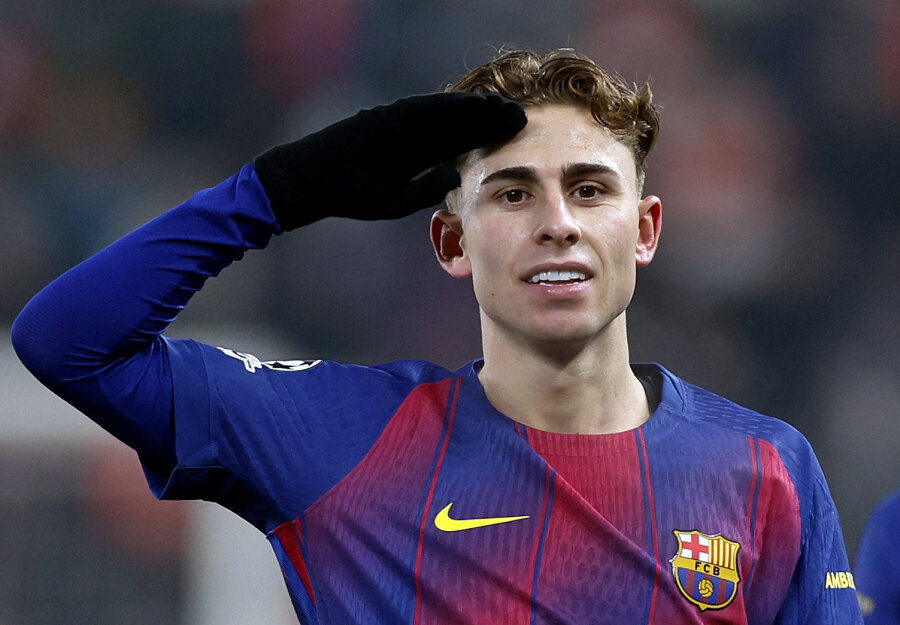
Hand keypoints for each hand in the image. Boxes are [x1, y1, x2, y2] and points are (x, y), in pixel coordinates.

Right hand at [254, 92, 525, 229]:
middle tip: (520, 118)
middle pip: (458, 127)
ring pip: (444, 115)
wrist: (316, 182)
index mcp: (416, 158)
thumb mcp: (397, 200)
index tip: (514, 140)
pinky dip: (447, 106)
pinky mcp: (387, 115)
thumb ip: (426, 189)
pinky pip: (422, 109)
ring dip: (474, 111)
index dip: (486, 142)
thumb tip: (454, 181)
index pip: (458, 147)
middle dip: (487, 122)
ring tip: (503, 108)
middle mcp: (412, 137)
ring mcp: (400, 124)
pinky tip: (473, 105)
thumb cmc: (352, 195)